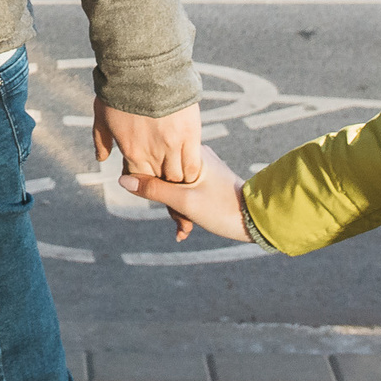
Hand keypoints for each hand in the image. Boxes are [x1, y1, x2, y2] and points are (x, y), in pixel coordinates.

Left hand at [94, 98, 204, 185]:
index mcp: (131, 151)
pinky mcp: (190, 135)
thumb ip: (101, 139)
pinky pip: (194, 165)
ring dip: (178, 177)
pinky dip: (192, 169)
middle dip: (162, 181)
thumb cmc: (119, 90)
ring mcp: (172, 146)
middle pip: (160, 182)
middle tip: (165, 172)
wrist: (144, 69)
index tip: (147, 173)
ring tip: (179, 171)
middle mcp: (152, 154)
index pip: (138, 180)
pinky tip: (191, 165)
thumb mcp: (102, 116)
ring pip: (179, 177)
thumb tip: (101, 158)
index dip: (143, 180)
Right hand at [119, 144, 249, 243]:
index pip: (154, 160)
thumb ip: (153, 190)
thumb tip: (123, 180)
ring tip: (186, 226)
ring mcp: (203, 168)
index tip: (161, 204)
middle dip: (167, 201)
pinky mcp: (209, 180)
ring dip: (177, 208)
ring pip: (175, 185)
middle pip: (164, 174)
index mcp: (190, 153)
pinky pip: (186, 190)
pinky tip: (186, 227)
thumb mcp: (184, 202)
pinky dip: (184, 207)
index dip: (149, 183)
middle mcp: (196, 155)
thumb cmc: (222, 208)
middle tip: (180, 220)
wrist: (258, 219)